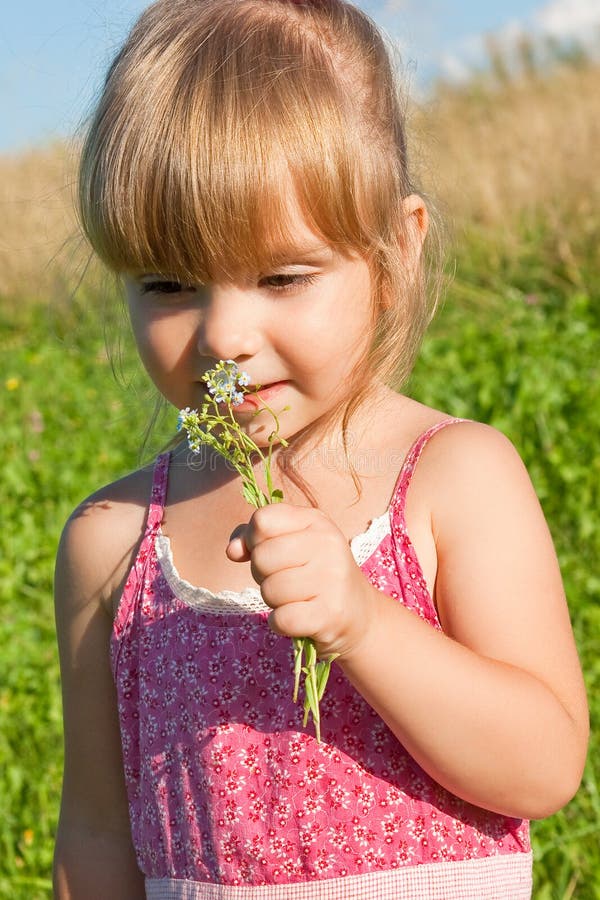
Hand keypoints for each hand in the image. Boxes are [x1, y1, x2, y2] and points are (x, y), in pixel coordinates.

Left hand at [226, 503, 375, 658]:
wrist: (358, 614)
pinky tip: (299, 618)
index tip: (270, 551)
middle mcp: (328, 544)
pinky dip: (281, 623)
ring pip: (269, 590)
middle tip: (286, 580)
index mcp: (316, 521)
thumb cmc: (313, 574)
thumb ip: (254, 538)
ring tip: (296, 598)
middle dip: (263, 574)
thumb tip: (232, 550)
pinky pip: (280, 619)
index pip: (263, 520)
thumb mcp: (290, 544)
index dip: (254, 539)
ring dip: (274, 601)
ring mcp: (332, 579)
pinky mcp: (330, 614)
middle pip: (261, 558)